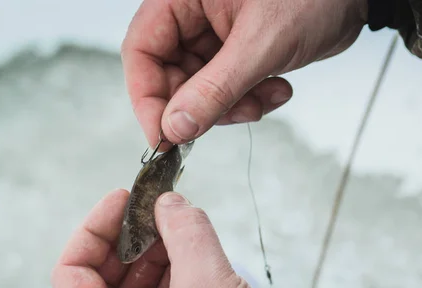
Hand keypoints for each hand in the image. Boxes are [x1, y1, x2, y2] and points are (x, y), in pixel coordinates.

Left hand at [51, 190, 250, 287]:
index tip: (123, 201)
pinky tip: (194, 257)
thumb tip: (169, 202)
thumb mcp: (205, 277)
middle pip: (104, 280)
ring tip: (183, 231)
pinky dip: (172, 277)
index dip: (93, 229)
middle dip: (132, 240)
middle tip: (159, 213)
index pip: (71, 272)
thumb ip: (185, 230)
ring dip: (155, 255)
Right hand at [121, 0, 367, 147]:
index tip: (163, 136)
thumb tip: (176, 127)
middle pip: (172, 75)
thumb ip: (215, 89)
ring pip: (203, 89)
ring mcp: (218, 36)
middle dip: (203, 106)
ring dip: (234, 106)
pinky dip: (252, 98)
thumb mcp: (260, 46)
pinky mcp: (240, 53)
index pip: (142, 50)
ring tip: (265, 99)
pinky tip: (279, 88)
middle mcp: (195, 16)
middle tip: (233, 117)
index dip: (147, 97)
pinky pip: (231, 89)